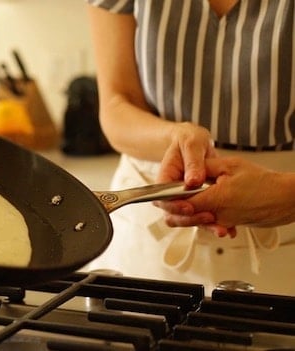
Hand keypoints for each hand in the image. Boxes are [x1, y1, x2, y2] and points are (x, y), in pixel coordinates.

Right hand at [154, 123, 229, 234]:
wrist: (196, 143)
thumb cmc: (189, 140)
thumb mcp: (192, 145)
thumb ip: (193, 162)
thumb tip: (192, 181)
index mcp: (166, 178)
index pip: (162, 198)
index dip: (174, 206)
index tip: (189, 207)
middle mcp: (172, 192)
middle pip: (174, 214)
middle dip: (191, 219)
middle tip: (210, 218)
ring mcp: (184, 198)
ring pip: (189, 219)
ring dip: (205, 225)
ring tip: (223, 229)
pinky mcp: (198, 202)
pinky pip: (203, 216)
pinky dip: (215, 223)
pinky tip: (230, 228)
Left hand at [157, 157, 294, 232]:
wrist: (287, 198)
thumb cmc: (264, 181)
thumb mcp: (231, 165)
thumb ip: (206, 168)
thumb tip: (189, 171)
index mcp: (214, 200)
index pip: (181, 205)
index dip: (168, 201)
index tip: (160, 196)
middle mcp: (217, 215)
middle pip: (185, 218)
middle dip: (174, 211)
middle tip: (166, 202)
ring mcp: (224, 222)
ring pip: (197, 222)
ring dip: (188, 214)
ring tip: (182, 202)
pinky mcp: (231, 224)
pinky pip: (211, 222)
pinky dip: (203, 217)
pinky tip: (202, 208)